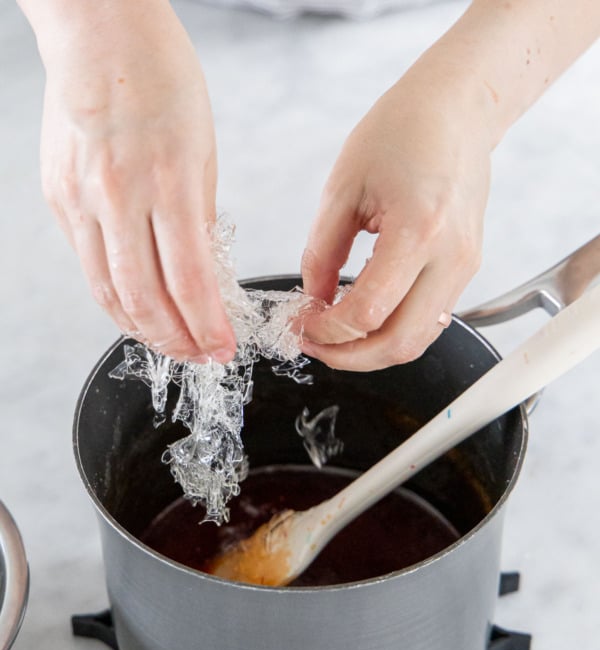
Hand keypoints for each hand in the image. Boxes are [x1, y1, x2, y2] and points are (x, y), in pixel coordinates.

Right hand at [38, 1, 234, 362]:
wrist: (98, 34)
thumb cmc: (160, 80)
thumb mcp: (204, 150)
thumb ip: (200, 218)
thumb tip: (204, 273)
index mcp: (168, 183)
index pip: (190, 282)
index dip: (207, 327)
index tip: (224, 348)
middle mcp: (120, 197)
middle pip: (147, 299)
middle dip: (178, 340)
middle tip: (200, 356)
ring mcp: (82, 201)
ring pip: (111, 294)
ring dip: (144, 330)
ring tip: (170, 343)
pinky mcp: (59, 200)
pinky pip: (89, 267)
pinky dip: (115, 299)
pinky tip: (136, 310)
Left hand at [300, 60, 491, 371]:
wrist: (458, 109)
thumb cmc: (403, 130)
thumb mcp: (344, 187)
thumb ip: (322, 251)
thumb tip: (312, 300)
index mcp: (418, 230)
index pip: (367, 313)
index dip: (325, 330)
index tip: (300, 322)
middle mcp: (450, 258)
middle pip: (398, 345)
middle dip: (348, 356)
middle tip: (313, 343)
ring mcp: (464, 268)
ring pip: (417, 342)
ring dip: (371, 351)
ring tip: (333, 335)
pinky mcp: (465, 270)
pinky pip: (427, 321)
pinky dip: (392, 331)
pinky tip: (363, 316)